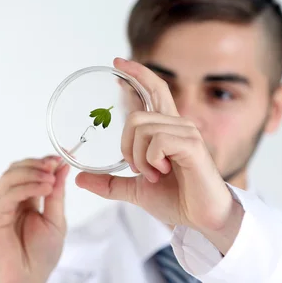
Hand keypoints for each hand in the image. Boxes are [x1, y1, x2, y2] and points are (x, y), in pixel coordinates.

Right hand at [0, 156, 69, 282]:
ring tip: (51, 179)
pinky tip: (44, 188)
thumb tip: (62, 167)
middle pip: (17, 169)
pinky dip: (26, 186)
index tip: (61, 159)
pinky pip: (7, 194)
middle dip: (37, 164)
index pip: (29, 170)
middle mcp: (10, 199)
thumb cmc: (41, 255)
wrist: (28, 281)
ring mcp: (0, 206)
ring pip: (10, 177)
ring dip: (32, 173)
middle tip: (55, 165)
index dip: (43, 162)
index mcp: (25, 198)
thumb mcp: (56, 219)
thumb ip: (56, 194)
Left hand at [75, 58, 242, 251]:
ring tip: (154, 175)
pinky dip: (150, 161)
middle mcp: (178, 125)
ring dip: (139, 158)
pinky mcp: (192, 146)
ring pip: (141, 128)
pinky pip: (156, 142)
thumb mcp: (135, 190)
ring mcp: (187, 133)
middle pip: (135, 116)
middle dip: (126, 146)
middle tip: (138, 170)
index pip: (154, 90)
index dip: (137, 73)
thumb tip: (80, 179)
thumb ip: (110, 183)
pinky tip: (163, 172)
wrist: (201, 219)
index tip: (117, 62)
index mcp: (167, 130)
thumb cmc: (176, 200)